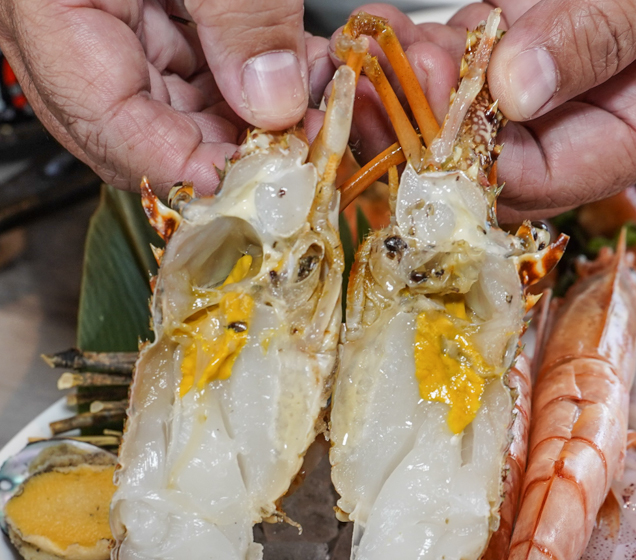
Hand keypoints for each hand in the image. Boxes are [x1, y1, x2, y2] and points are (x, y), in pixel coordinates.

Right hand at [0, 0, 333, 195]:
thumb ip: (236, 11)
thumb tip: (272, 100)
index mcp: (46, 0)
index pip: (106, 125)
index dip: (184, 167)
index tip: (256, 181)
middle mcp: (65, 18)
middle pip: (140, 130)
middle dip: (224, 146)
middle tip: (295, 149)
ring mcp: (103, 13)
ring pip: (172, 103)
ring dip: (244, 117)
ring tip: (305, 108)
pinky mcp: (141, 1)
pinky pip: (189, 61)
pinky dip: (242, 76)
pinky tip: (289, 74)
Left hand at [339, 1, 635, 219]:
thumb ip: (613, 30)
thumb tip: (519, 88)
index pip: (545, 176)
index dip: (475, 159)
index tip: (422, 114)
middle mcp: (598, 112)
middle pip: (495, 155)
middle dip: (424, 131)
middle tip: (365, 92)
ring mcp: (562, 70)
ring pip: (472, 107)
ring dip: (410, 88)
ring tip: (359, 56)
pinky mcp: (539, 26)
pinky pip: (473, 53)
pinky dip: (429, 45)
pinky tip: (387, 32)